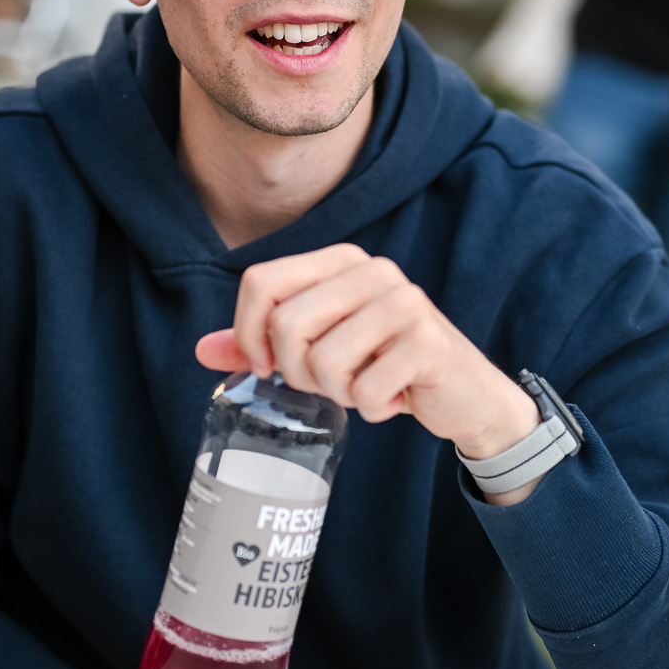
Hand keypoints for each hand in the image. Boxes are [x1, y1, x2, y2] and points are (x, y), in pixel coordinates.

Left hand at [195, 244, 539, 464]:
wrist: (465, 393)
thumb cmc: (386, 364)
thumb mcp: (325, 347)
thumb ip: (265, 343)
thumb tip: (203, 349)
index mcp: (342, 261)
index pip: (261, 282)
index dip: (247, 332)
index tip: (263, 366)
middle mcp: (373, 271)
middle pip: (286, 326)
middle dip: (297, 372)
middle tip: (329, 382)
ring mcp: (404, 303)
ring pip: (322, 363)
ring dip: (339, 393)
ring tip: (366, 385)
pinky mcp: (427, 343)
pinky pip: (363, 390)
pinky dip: (372, 408)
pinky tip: (395, 397)